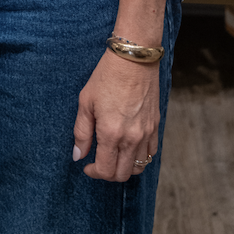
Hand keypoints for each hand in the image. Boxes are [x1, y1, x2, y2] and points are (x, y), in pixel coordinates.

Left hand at [72, 50, 158, 180]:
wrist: (133, 59)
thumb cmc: (106, 76)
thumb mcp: (86, 102)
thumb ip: (81, 132)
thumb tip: (78, 155)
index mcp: (111, 133)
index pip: (105, 170)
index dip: (94, 173)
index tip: (87, 166)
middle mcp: (131, 138)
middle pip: (122, 174)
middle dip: (108, 173)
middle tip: (98, 162)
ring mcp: (147, 133)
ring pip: (139, 167)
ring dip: (125, 168)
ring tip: (113, 156)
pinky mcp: (156, 126)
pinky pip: (151, 153)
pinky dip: (140, 157)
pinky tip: (129, 147)